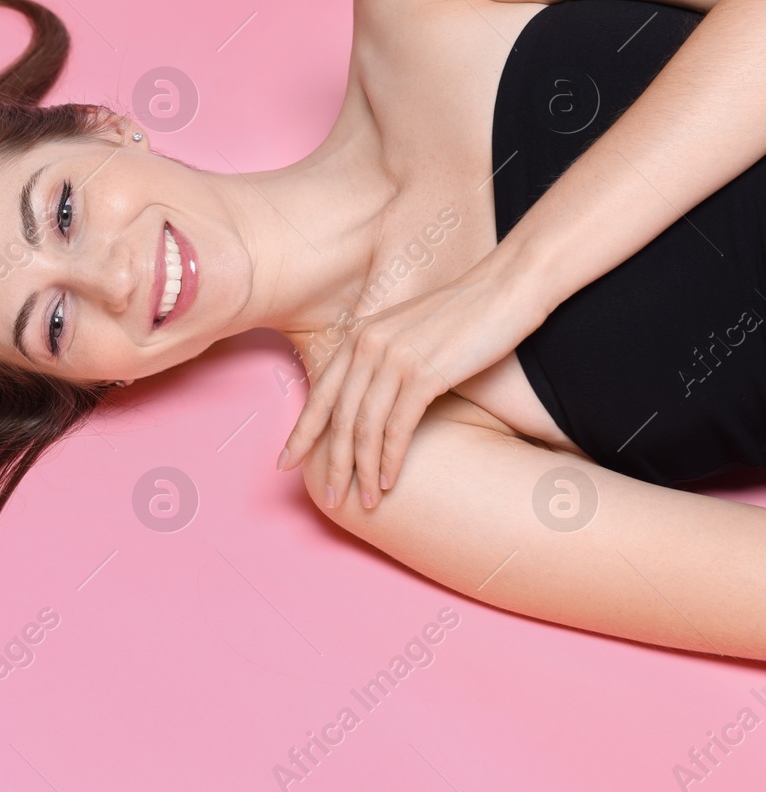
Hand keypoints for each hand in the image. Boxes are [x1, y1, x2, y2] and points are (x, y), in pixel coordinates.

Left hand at [276, 265, 543, 508]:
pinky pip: (395, 429)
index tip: (284, 464)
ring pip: (363, 428)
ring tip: (364, 502)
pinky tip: (387, 483)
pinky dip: (389, 460)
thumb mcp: (408, 334)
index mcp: (358, 336)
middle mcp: (366, 345)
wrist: (506, 289)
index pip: (319, 394)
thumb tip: (369, 404)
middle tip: (328, 497)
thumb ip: (383, 361)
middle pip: (337, 417)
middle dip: (330, 463)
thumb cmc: (464, 317)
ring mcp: (392, 359)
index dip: (301, 433)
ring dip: (362, 470)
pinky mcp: (422, 374)